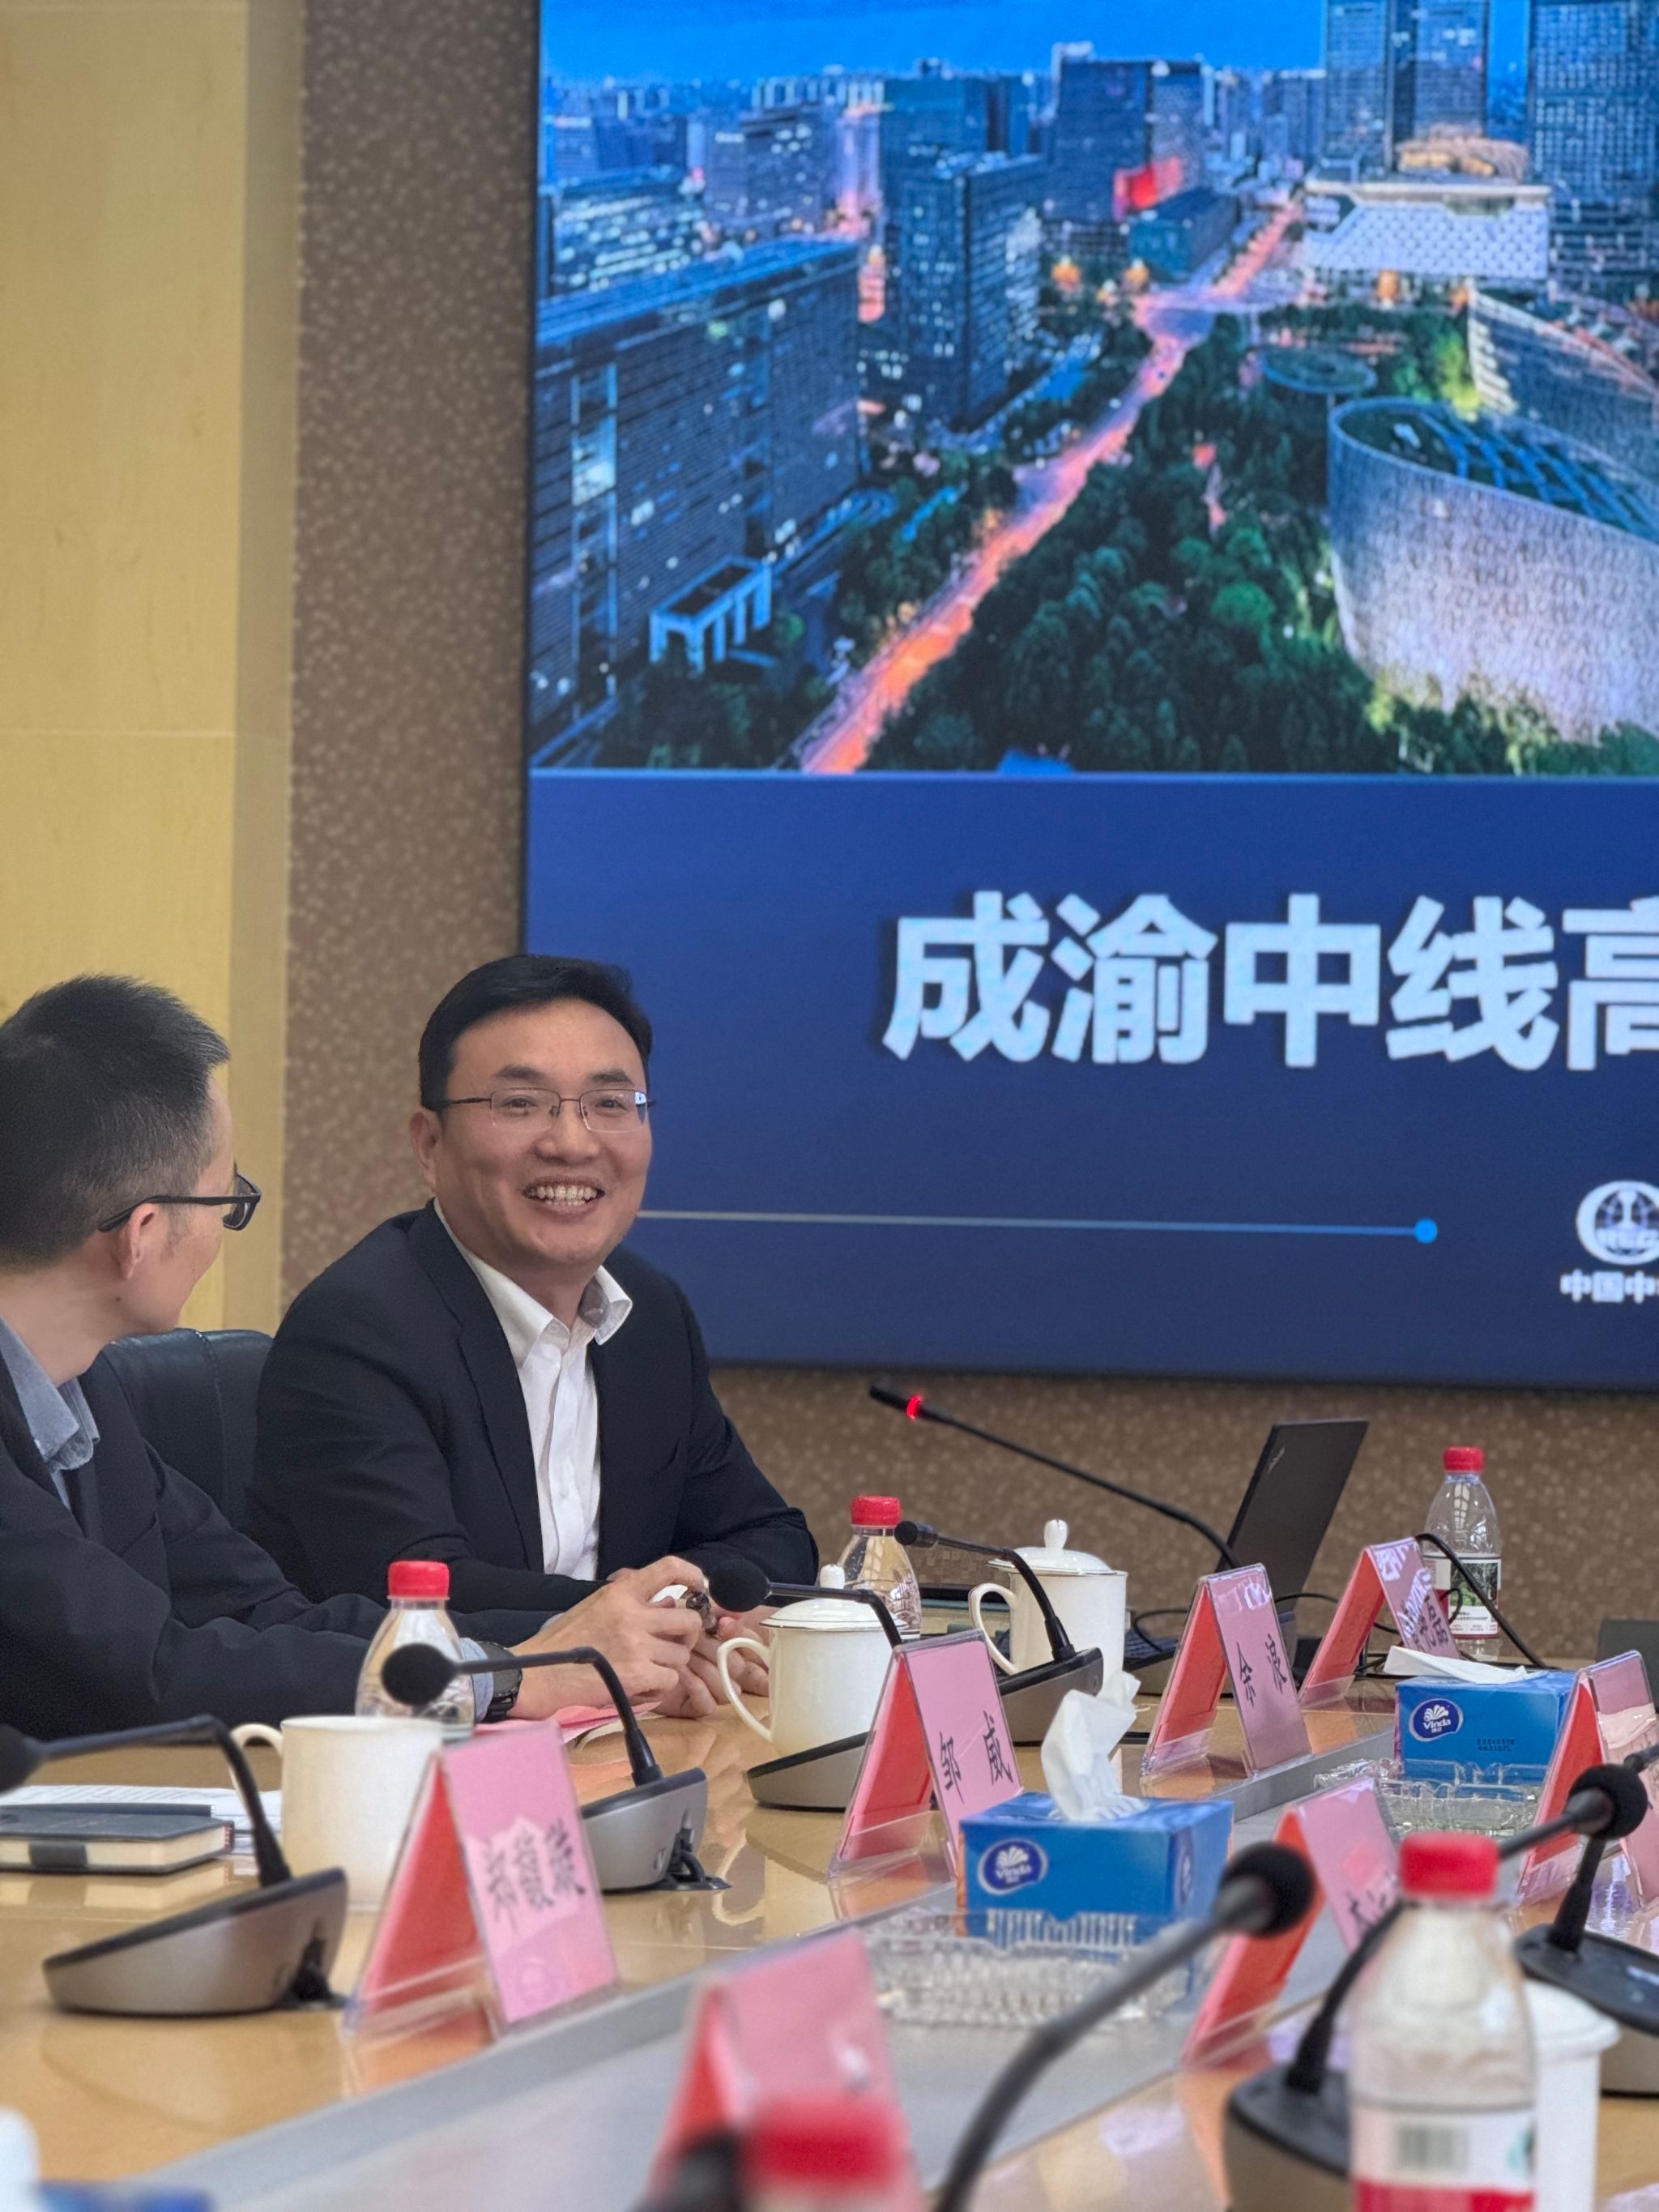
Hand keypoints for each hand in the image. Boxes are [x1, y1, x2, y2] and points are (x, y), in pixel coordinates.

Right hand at [508, 1556, 706, 1718]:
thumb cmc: (564, 1641)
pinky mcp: (636, 1674)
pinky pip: (670, 1680)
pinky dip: (660, 1687)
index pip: (668, 1568)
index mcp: (620, 1592)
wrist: (538, 1672)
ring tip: (647, 1669)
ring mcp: (636, 1645)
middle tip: (675, 1644)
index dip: (693, 1574)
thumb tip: (669, 1601)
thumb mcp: (596, 1607)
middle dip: (688, 1634)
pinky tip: (641, 1686)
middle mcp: (632, 1614)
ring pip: (681, 1655)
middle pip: (688, 1619)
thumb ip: (632, 1603)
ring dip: (669, 1665)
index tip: (699, 1587)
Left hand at [659, 1617, 772, 1719]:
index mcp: (729, 1642)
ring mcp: (713, 1688)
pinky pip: (709, 1704)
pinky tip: (681, 1673)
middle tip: (696, 1640)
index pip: (753, 1642)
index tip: (722, 1625)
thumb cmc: (662, 1628)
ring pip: (729, 1687)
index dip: (743, 1635)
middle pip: (741, 1666)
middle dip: (718, 1650)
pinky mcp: (697, 1706)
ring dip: (706, 1668)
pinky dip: (697, 1687)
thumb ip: (713, 1610)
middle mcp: (726, 1667)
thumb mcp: (686, 1612)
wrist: (633, 1652)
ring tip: (685, 1655)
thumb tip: (734, 1613)